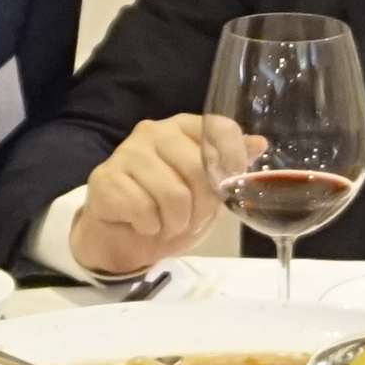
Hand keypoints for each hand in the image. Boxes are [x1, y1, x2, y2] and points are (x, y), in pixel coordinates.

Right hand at [70, 113, 241, 277]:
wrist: (124, 237)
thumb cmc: (169, 210)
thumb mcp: (208, 191)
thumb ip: (229, 166)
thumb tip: (259, 144)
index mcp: (182, 127)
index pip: (220, 129)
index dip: (233, 161)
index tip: (228, 189)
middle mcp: (153, 132)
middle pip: (196, 166)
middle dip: (203, 206)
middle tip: (195, 220)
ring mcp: (126, 153)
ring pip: (171, 192)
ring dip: (177, 221)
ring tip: (171, 225)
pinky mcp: (105, 179)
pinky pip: (142, 208)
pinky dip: (151, 227)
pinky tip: (146, 225)